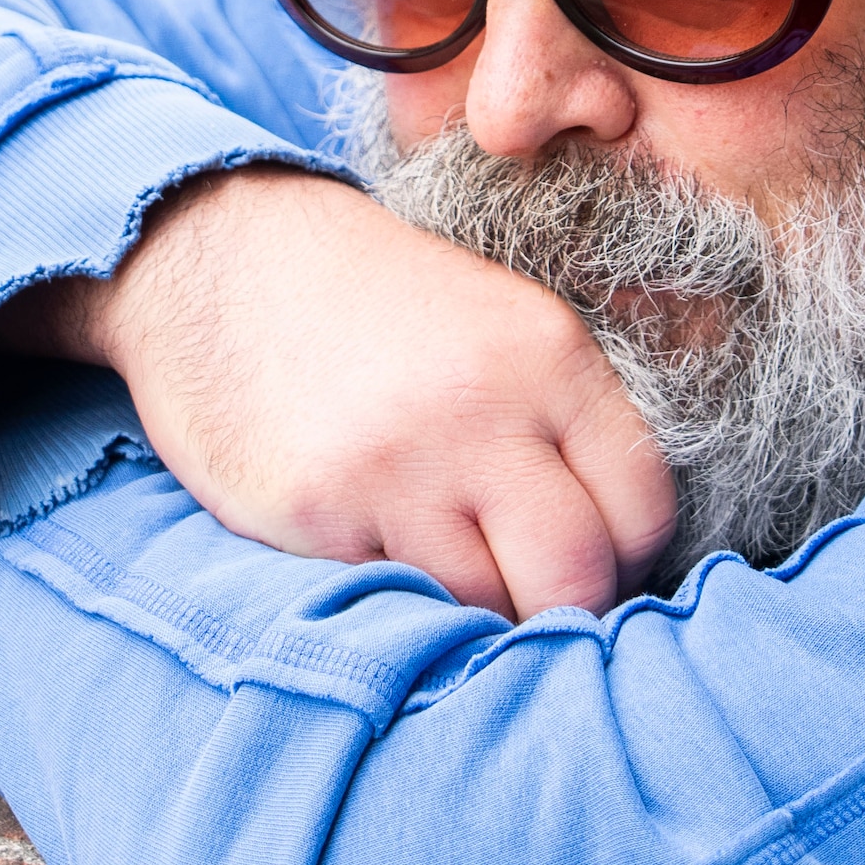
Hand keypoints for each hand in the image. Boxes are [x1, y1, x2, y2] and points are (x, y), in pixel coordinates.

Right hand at [0, 167, 673, 619]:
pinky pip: (395, 598)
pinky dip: (398, 592)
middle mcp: (483, 411)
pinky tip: (375, 544)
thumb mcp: (498, 324)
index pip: (644, 508)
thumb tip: (620, 548)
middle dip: (565, 608)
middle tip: (530, 596)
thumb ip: (564, 422)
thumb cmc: (373, 304)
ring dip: (477, 607)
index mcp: (548, 355)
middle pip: (579, 577)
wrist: (220, 257)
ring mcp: (397, 466)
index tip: (593, 560)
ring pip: (488, 605)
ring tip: (447, 565)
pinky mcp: (318, 510)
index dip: (627, 555)